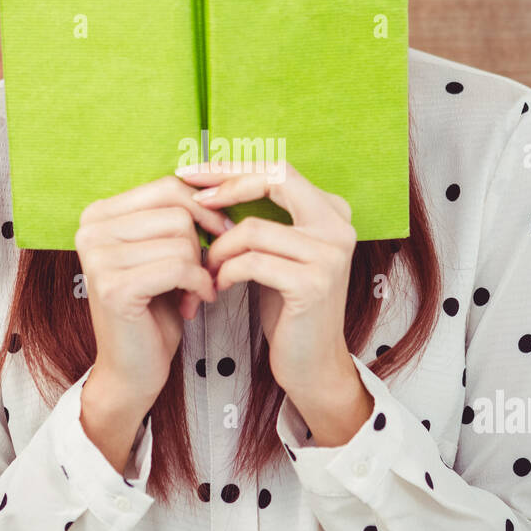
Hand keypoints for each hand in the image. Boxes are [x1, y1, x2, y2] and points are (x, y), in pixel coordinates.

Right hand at [75, 175, 230, 410]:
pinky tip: (194, 303)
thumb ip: (175, 216)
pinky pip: (180, 267)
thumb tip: (218, 185)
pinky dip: (199, 286)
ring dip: (201, 270)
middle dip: (202, 245)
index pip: (168, 186)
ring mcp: (98, 258)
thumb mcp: (161, 251)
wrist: (132, 369)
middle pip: (178, 212)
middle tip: (201, 275)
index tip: (219, 235)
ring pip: (182, 240)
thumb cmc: (151, 310)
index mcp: (98, 214)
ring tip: (192, 293)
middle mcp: (90, 230)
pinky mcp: (115, 286)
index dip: (205, 209)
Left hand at [175, 160, 358, 403]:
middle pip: (273, 179)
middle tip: (192, 201)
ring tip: (208, 268)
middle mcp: (337, 225)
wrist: (312, 363)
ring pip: (252, 228)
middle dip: (225, 185)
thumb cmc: (288, 307)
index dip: (233, 168)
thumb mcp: (278, 253)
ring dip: (219, 248)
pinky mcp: (313, 283)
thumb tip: (210, 184)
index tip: (193, 174)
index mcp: (330, 211)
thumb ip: (262, 218)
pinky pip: (252, 262)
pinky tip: (221, 286)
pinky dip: (227, 272)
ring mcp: (329, 254)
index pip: (277, 169)